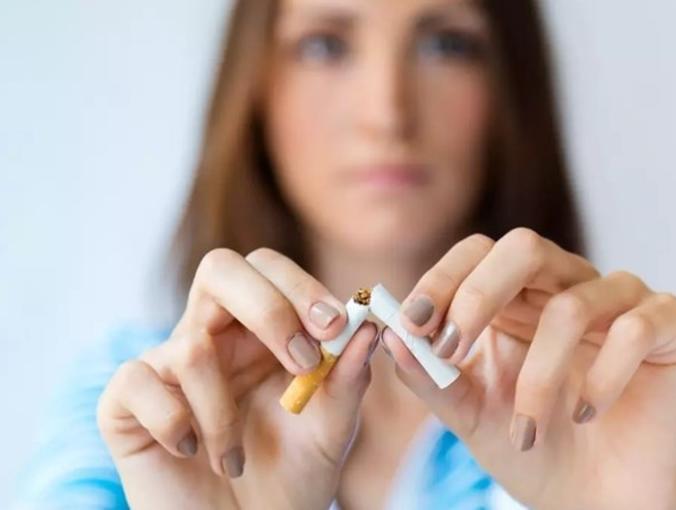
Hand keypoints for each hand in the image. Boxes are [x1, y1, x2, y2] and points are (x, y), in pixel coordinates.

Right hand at [98, 248, 377, 509]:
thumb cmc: (290, 477)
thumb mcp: (332, 428)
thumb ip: (349, 377)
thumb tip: (368, 326)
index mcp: (258, 330)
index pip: (267, 270)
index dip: (299, 288)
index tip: (333, 328)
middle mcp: (210, 336)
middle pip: (220, 268)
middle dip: (267, 308)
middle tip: (301, 360)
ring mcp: (165, 366)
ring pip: (191, 347)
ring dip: (224, 414)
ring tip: (235, 460)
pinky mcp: (126, 403)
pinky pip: (137, 382)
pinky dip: (175, 424)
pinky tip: (194, 454)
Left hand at [385, 229, 675, 509]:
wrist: (596, 495)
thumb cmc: (531, 445)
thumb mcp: (469, 415)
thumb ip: (430, 378)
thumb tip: (391, 339)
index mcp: (513, 296)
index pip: (475, 254)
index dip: (441, 281)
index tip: (412, 326)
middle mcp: (564, 285)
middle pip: (522, 247)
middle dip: (477, 295)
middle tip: (450, 347)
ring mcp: (618, 301)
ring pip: (571, 305)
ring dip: (538, 377)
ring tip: (525, 431)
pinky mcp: (666, 326)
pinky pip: (633, 329)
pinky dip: (602, 378)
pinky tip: (586, 413)